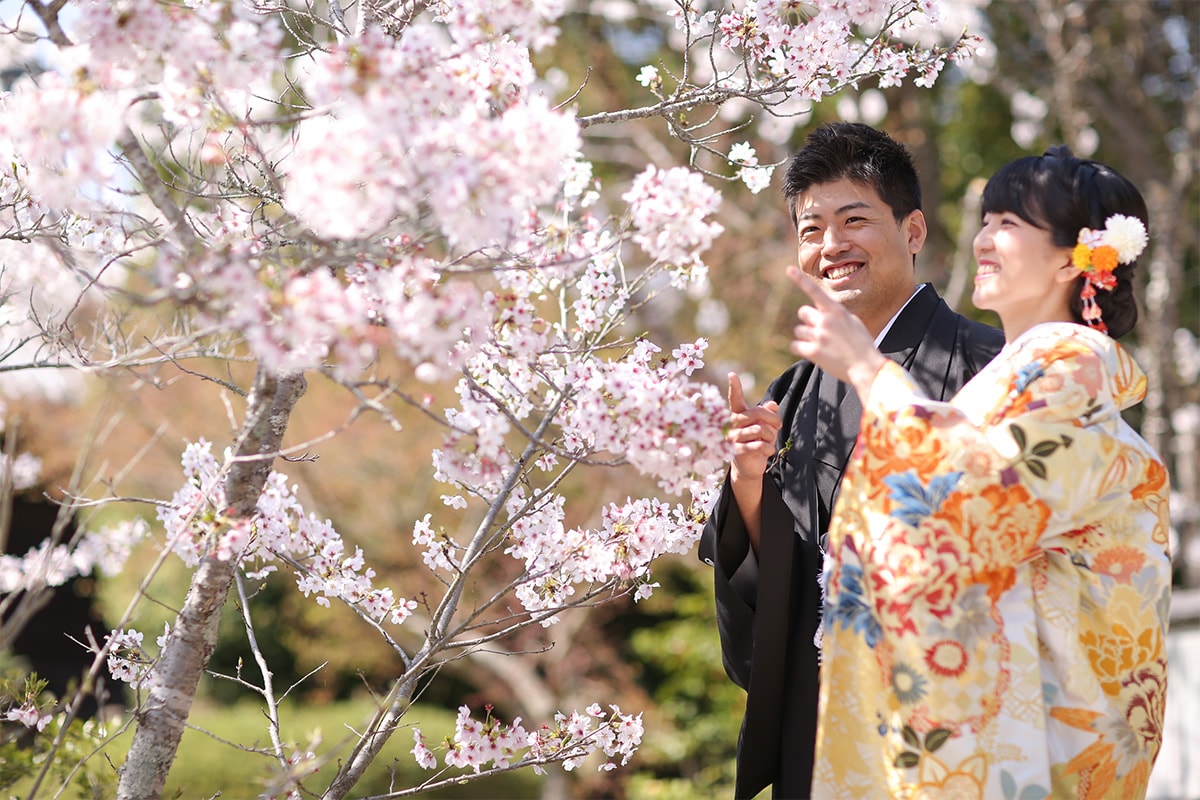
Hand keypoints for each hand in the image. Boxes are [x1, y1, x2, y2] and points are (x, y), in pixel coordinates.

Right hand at [726, 371, 781, 481]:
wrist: (749, 467)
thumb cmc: (756, 442)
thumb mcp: (764, 426)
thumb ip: (767, 415)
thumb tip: (773, 404)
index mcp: (738, 415)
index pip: (735, 399)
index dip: (734, 387)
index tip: (731, 374)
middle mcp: (732, 424)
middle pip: (757, 413)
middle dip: (773, 419)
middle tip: (778, 426)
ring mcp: (733, 437)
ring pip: (760, 430)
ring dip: (771, 437)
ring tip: (769, 442)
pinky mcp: (738, 451)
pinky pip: (760, 445)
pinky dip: (769, 449)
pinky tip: (767, 452)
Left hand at [787, 267, 886, 395]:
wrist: (866, 367)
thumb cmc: (862, 345)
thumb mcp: (853, 322)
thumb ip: (836, 315)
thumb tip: (822, 312)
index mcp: (836, 311)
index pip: (815, 292)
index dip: (800, 279)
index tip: (789, 269)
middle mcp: (825, 321)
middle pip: (802, 312)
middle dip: (808, 320)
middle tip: (820, 331)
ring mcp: (818, 336)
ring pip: (799, 330)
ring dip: (806, 337)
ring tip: (822, 345)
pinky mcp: (812, 351)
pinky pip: (795, 345)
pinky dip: (801, 349)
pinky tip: (813, 353)